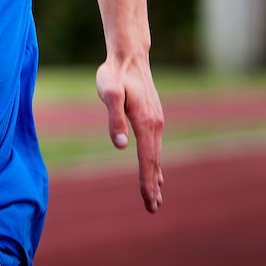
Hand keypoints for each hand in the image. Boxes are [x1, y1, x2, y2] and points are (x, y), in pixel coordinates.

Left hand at [96, 57, 164, 212]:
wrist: (129, 56)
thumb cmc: (114, 74)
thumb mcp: (109, 94)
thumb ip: (114, 119)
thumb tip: (120, 146)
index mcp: (145, 122)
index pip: (147, 159)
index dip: (147, 182)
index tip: (148, 201)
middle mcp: (155, 124)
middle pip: (154, 161)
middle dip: (153, 186)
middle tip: (153, 208)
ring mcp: (156, 120)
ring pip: (156, 154)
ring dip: (155, 176)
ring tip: (155, 197)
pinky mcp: (152, 116)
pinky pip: (155, 145)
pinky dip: (155, 162)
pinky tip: (155, 171)